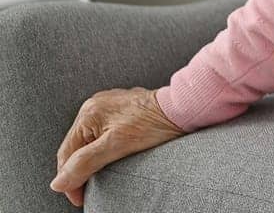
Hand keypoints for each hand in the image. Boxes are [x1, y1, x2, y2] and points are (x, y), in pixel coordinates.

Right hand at [52, 87, 184, 206]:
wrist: (184, 107)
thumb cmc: (154, 123)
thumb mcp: (115, 147)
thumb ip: (84, 164)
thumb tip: (58, 183)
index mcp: (88, 113)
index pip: (67, 153)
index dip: (70, 179)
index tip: (80, 198)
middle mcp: (95, 105)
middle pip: (78, 146)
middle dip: (81, 169)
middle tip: (89, 190)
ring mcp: (110, 105)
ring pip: (91, 140)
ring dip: (93, 159)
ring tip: (101, 176)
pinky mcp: (124, 109)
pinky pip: (105, 133)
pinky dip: (105, 148)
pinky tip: (113, 157)